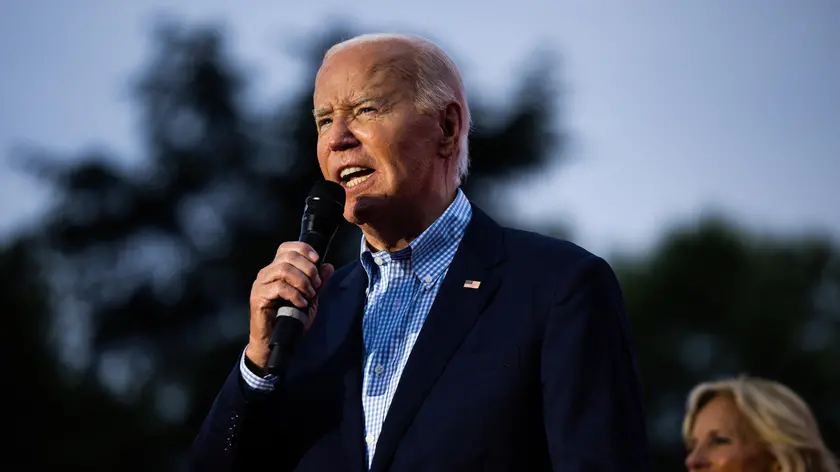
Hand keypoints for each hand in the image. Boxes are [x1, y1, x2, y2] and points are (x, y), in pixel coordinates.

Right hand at [245, 241, 334, 372]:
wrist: (273, 342)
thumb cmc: (289, 319)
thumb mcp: (308, 298)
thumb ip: (317, 283)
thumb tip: (328, 266)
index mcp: (276, 269)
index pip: (287, 247)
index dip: (304, 250)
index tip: (317, 261)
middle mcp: (266, 273)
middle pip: (288, 256)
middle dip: (308, 268)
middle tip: (316, 285)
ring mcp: (261, 284)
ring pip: (283, 269)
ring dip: (302, 281)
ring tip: (309, 294)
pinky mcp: (259, 297)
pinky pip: (279, 287)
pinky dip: (295, 294)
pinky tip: (301, 303)